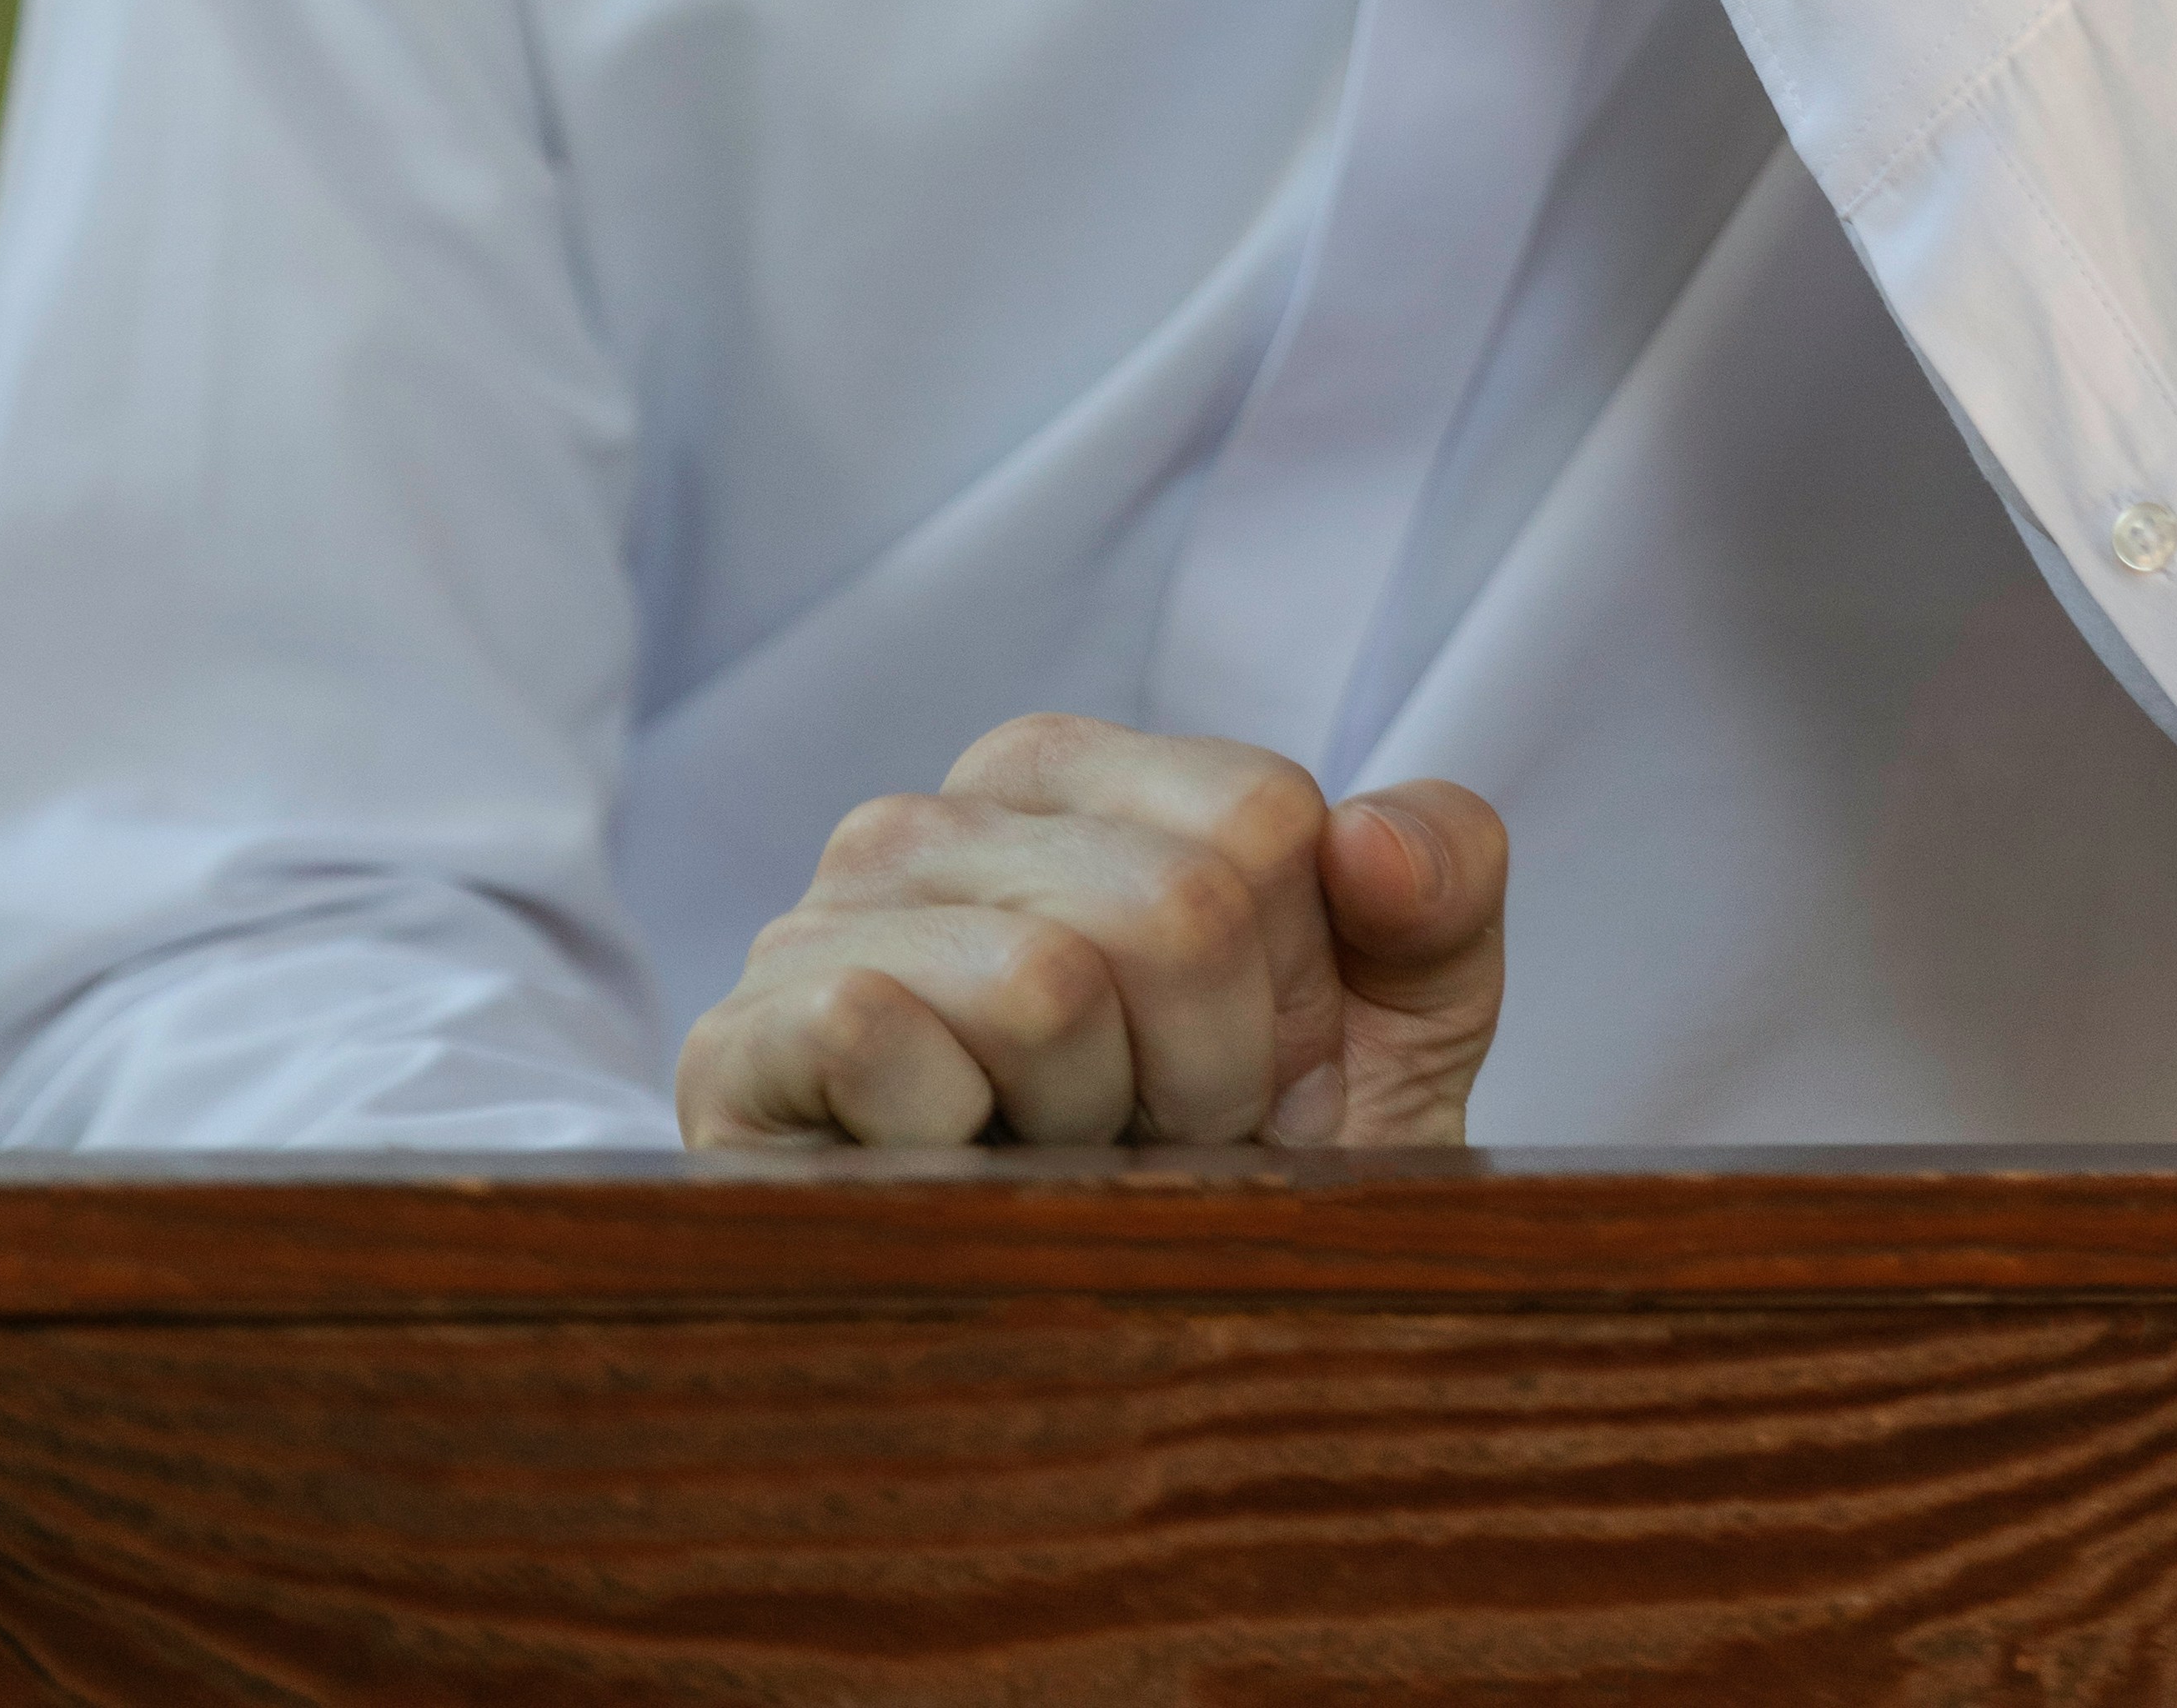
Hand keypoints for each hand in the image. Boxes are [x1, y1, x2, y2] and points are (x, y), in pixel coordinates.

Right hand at [675, 713, 1507, 1151]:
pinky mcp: (739, 1046)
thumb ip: (1437, 884)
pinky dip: (958, 1159)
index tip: (1243, 1071)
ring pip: (1048, 980)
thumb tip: (1366, 839)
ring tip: (1055, 1169)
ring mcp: (818, 920)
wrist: (1069, 1399)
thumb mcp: (1386, 1037)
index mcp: (1071, 777)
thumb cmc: (1225, 1187)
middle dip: (1206, 1074)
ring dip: (1091, 1129)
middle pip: (1179, 905)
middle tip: (1148, 1147)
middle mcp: (934, 818)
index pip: (1264, 818)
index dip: (1292, 987)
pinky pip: (884, 1037)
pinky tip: (951, 1186)